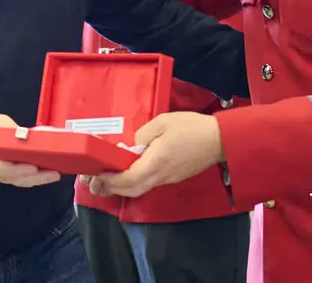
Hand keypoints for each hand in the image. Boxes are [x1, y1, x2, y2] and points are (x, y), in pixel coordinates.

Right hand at [0, 114, 62, 187]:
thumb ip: (11, 132)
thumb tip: (25, 135)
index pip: (4, 169)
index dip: (19, 170)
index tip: (33, 168)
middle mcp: (1, 171)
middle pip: (19, 179)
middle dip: (38, 177)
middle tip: (54, 173)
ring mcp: (9, 175)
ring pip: (26, 180)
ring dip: (42, 178)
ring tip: (57, 173)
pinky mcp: (17, 174)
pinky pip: (29, 178)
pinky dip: (40, 176)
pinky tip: (53, 172)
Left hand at [85, 112, 224, 197]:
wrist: (221, 140)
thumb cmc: (192, 127)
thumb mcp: (163, 122)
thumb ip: (142, 134)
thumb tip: (131, 146)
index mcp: (156, 162)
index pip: (128, 179)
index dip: (109, 180)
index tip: (94, 174)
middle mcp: (160, 176)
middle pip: (130, 190)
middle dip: (109, 189)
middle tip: (90, 182)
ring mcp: (167, 179)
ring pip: (139, 189)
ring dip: (120, 187)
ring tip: (104, 179)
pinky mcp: (172, 178)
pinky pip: (148, 184)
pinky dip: (132, 183)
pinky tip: (125, 174)